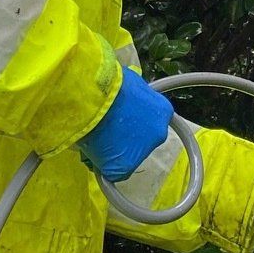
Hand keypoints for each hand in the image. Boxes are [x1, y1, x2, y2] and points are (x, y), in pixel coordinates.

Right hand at [77, 67, 174, 181]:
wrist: (94, 97)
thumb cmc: (108, 82)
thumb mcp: (128, 83)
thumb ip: (133, 96)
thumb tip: (126, 98)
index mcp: (163, 111)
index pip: (150, 122)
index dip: (132, 122)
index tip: (121, 119)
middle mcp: (159, 133)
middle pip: (140, 141)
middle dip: (124, 138)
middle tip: (105, 129)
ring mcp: (143, 153)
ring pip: (125, 156)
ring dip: (111, 151)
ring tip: (93, 137)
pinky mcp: (124, 168)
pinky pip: (112, 170)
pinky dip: (101, 163)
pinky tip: (91, 149)